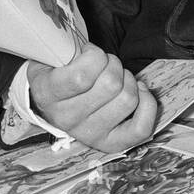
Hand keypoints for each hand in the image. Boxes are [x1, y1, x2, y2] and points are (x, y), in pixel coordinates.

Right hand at [26, 43, 157, 152]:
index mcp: (47, 95)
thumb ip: (66, 49)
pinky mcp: (110, 144)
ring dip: (128, 80)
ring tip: (116, 78)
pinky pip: (141, 127)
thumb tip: (92, 50)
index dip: (95, 56)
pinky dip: (146, 103)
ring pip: (128, 99)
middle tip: (104, 64)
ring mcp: (89, 135)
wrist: (50, 102)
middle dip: (113, 64)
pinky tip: (137, 91)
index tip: (89, 52)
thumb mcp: (51, 57)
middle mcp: (66, 119)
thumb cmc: (58, 72)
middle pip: (111, 84)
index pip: (82, 76)